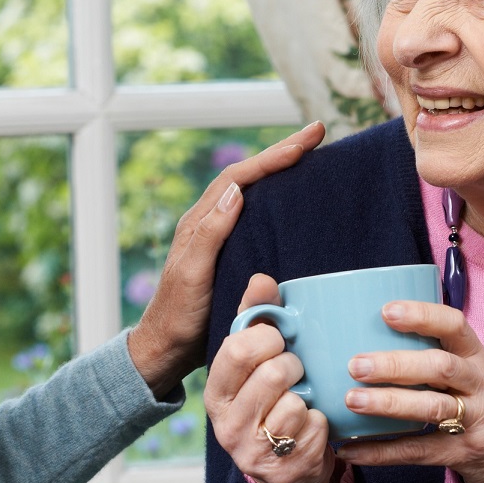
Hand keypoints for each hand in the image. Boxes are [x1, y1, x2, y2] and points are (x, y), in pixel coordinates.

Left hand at [128, 123, 325, 395]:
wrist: (167, 348)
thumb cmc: (178, 315)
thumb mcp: (192, 274)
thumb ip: (210, 233)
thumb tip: (236, 190)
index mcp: (200, 221)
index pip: (240, 176)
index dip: (274, 155)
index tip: (307, 139)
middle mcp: (209, 222)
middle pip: (249, 176)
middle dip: (282, 152)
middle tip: (316, 134)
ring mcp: (218, 237)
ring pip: (253, 193)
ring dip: (279, 171)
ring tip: (310, 156)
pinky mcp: (229, 254)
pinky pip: (256, 216)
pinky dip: (276, 201)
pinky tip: (295, 204)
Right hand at [201, 275, 339, 482]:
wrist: (283, 470)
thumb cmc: (267, 401)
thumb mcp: (253, 363)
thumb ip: (255, 318)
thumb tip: (262, 279)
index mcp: (215, 393)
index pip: (237, 349)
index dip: (267, 339)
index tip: (277, 342)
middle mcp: (227, 425)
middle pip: (273, 373)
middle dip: (293, 366)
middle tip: (294, 372)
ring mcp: (254, 451)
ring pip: (296, 403)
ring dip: (307, 398)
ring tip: (300, 401)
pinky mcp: (284, 469)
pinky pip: (316, 428)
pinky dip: (321, 423)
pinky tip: (309, 428)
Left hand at [336, 298, 483, 482]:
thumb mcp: (473, 370)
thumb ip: (435, 353)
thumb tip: (368, 335)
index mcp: (477, 357)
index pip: (455, 326)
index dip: (422, 316)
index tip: (385, 311)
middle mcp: (480, 385)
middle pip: (440, 368)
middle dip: (395, 364)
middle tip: (355, 364)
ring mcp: (475, 420)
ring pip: (432, 408)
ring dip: (388, 404)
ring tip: (352, 401)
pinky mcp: (463, 453)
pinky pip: (419, 452)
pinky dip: (382, 452)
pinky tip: (352, 450)